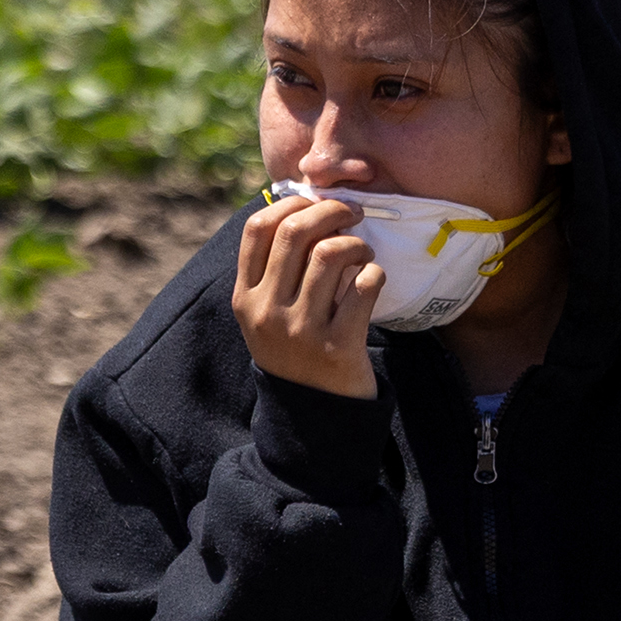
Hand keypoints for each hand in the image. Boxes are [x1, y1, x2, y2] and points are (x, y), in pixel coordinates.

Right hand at [234, 192, 382, 397]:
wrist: (314, 417)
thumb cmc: (296, 351)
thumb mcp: (269, 315)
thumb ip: (279, 269)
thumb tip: (309, 207)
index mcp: (245, 297)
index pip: (257, 228)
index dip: (291, 203)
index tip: (317, 202)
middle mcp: (267, 312)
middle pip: (294, 233)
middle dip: (331, 211)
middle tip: (353, 214)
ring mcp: (301, 330)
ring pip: (330, 254)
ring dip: (356, 244)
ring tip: (363, 254)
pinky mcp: (338, 347)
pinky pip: (364, 287)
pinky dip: (374, 274)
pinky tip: (373, 279)